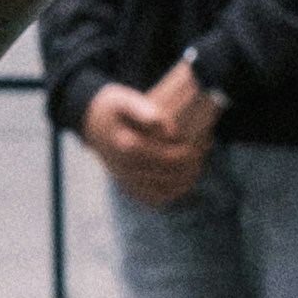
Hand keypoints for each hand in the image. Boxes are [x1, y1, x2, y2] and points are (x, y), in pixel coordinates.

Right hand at [83, 67, 217, 210]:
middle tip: (207, 145)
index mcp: (127, 146)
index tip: (206, 136)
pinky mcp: (128, 188)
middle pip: (173, 174)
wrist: (89, 122)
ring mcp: (127, 181)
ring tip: (200, 161)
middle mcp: (126, 169)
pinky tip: (185, 178)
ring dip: (188, 178)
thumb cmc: (112, 107)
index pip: (172, 156)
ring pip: (167, 190)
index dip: (193, 149)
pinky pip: (155, 199)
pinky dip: (173, 192)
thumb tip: (166, 127)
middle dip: (195, 162)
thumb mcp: (124, 98)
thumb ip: (144, 110)